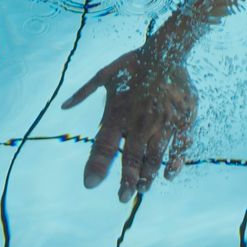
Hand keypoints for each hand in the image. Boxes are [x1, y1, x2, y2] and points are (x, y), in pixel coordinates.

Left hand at [65, 39, 196, 200]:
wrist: (167, 48)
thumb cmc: (133, 64)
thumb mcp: (105, 74)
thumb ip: (84, 92)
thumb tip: (63, 106)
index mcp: (119, 111)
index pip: (103, 144)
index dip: (96, 165)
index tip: (89, 184)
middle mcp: (140, 120)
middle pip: (131, 156)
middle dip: (126, 180)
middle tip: (121, 198)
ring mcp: (163, 121)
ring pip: (154, 155)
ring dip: (148, 175)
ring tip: (141, 189)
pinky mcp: (183, 119)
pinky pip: (179, 146)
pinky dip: (175, 162)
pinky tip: (169, 175)